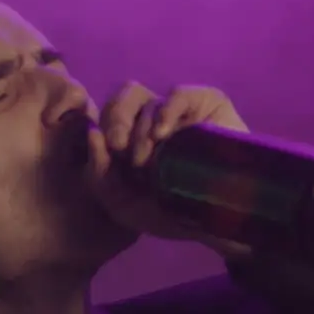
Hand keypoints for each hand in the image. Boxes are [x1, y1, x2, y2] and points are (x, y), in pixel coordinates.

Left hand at [86, 83, 251, 256]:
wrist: (220, 219)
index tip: (109, 153)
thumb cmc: (172, 213)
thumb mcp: (125, 206)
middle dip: (115, 120)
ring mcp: (180, 111)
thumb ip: (100, 176)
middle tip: (119, 146)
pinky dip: (164, 111)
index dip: (104, 126)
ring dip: (140, 130)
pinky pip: (177, 94)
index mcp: (133, 137)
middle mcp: (154, 119)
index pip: (108, 115)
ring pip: (145, 99)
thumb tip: (92, 134)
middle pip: (123, 98)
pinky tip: (162, 135)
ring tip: (147, 161)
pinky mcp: (206, 103)